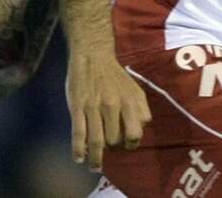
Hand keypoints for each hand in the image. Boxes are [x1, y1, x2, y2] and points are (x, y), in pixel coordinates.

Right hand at [66, 52, 151, 169]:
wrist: (92, 55)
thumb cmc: (114, 75)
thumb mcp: (134, 88)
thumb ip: (141, 108)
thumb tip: (143, 128)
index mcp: (130, 101)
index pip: (135, 133)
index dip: (131, 144)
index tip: (126, 147)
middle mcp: (113, 105)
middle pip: (115, 140)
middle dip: (112, 148)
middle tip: (108, 150)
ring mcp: (94, 107)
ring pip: (97, 141)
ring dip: (96, 159)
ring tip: (95, 166)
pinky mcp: (77, 106)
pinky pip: (78, 133)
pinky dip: (78, 149)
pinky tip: (79, 158)